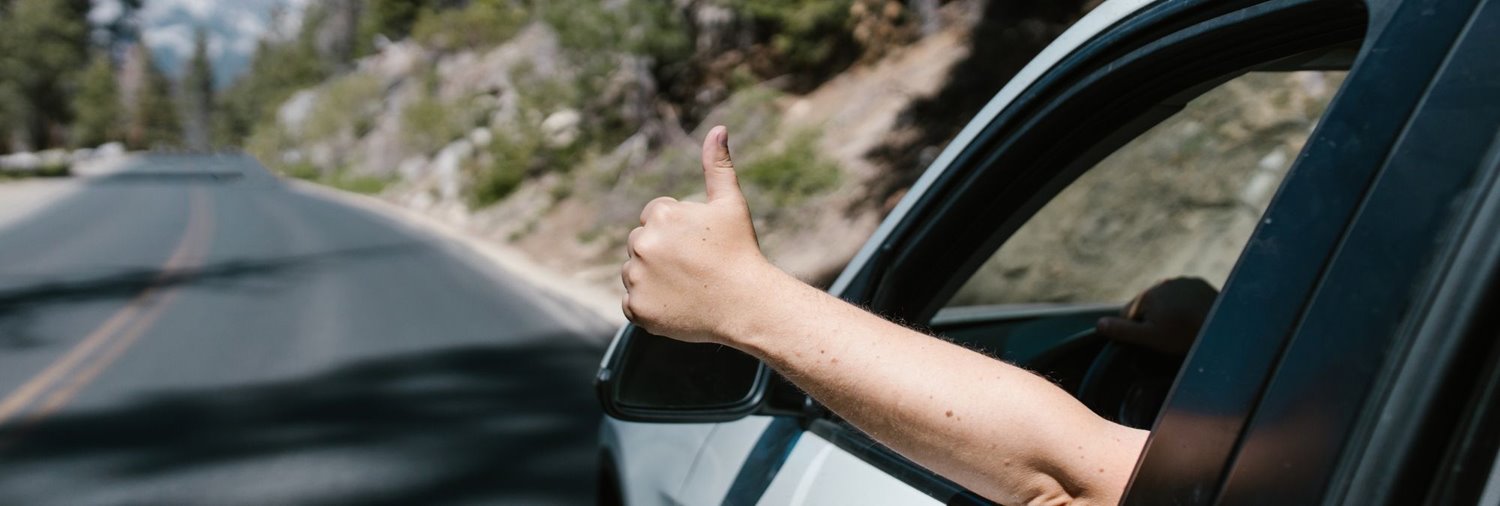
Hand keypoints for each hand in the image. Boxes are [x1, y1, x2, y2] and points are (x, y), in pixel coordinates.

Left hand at [621, 126, 777, 343]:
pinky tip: (678, 304)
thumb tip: (718, 128)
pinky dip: (651, 305)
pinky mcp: (636, 308)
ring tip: (688, 286)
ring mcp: (637, 277)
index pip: (653, 217)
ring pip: (635, 272)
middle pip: (641, 244)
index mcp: (660, 214)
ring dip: (653, 278)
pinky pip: (633, 303)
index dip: (678, 231)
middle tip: (695, 267)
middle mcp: (642, 243)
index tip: (699, 244)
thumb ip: (717, 166)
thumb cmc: (740, 251)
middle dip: (662, 253)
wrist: (747, 304)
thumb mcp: (731, 204)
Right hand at [1096, 277, 1219, 355]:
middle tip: (1169, 337)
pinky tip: (1193, 318)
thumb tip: (1098, 324)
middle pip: (1147, 306)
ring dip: (1168, 311)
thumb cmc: (1184, 335)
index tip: (1151, 341)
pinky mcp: (1198, 283)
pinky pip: (1183, 295)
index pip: (1127, 315)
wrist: (1224, 326)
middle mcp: (1162, 283)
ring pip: (1165, 300)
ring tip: (1182, 328)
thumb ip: (1123, 331)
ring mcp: (1182, 281)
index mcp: (1147, 295)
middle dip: (1152, 319)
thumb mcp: (1151, 338)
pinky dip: (1185, 305)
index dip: (1135, 331)